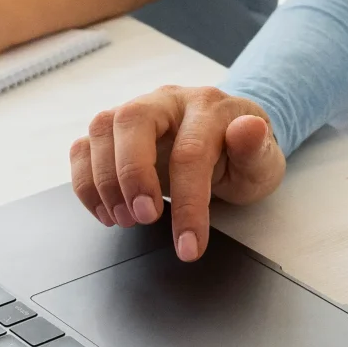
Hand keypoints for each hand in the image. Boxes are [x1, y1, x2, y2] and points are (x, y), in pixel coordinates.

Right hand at [69, 85, 285, 261]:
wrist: (228, 141)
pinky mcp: (114, 132)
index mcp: (208, 107)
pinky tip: (107, 211)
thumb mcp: (263, 161)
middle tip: (145, 219)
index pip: (191, 151)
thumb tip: (250, 128)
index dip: (188, 202)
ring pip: (102, 129)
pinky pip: (84, 147)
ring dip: (105, 181)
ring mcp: (136, 112)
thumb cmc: (243, 156)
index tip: (189, 245)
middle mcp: (167, 101)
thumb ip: (256, 149)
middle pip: (133, 120)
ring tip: (126, 220)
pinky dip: (86, 182)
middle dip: (132, 175)